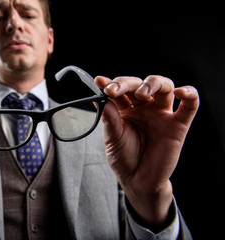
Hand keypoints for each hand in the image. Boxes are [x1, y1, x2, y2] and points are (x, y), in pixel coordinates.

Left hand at [95, 75, 198, 227]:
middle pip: (139, 84)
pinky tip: (180, 92)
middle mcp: (144, 107)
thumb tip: (102, 99)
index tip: (100, 82)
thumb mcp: (112, 138)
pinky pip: (189, 106)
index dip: (111, 84)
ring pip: (164, 87)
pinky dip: (189, 94)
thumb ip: (109, 119)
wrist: (139, 181)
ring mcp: (161, 114)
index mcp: (125, 109)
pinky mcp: (178, 125)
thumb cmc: (124, 158)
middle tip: (115, 90)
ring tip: (142, 93)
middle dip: (126, 83)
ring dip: (153, 84)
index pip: (120, 90)